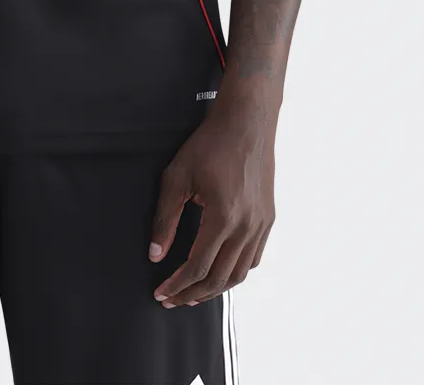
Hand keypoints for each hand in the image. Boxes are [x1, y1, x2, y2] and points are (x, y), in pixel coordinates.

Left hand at [149, 104, 275, 306]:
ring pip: (240, 273)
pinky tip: (220, 272)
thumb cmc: (209, 145)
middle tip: (172, 300)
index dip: (177, 285)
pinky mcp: (268, 219)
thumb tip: (156, 254)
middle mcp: (247, 226)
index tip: (160, 293)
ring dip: (215, 288)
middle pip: (219, 277)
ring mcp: (261, 224)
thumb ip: (164, 220)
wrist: (246, 123)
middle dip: (192, 294)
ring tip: (193, 294)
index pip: (197, 267)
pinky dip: (235, 272)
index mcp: (223, 217)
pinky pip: (253, 258)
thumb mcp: (176, 178)